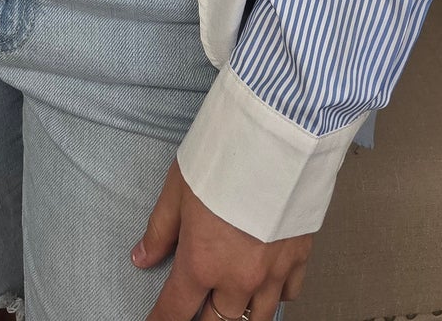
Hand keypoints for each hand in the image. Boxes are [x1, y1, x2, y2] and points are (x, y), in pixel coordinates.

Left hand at [132, 159, 314, 320]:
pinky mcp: (299, 257)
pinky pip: (287, 295)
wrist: (276, 138)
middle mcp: (237, 278)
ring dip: (238, 315)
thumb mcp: (177, 190)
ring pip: (256, 318)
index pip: (175, 311)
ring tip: (227, 307)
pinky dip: (275, 297)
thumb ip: (161, 230)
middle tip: (193, 310)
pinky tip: (266, 288)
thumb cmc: (223, 157)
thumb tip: (142, 257)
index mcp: (202, 263)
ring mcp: (271, 272)